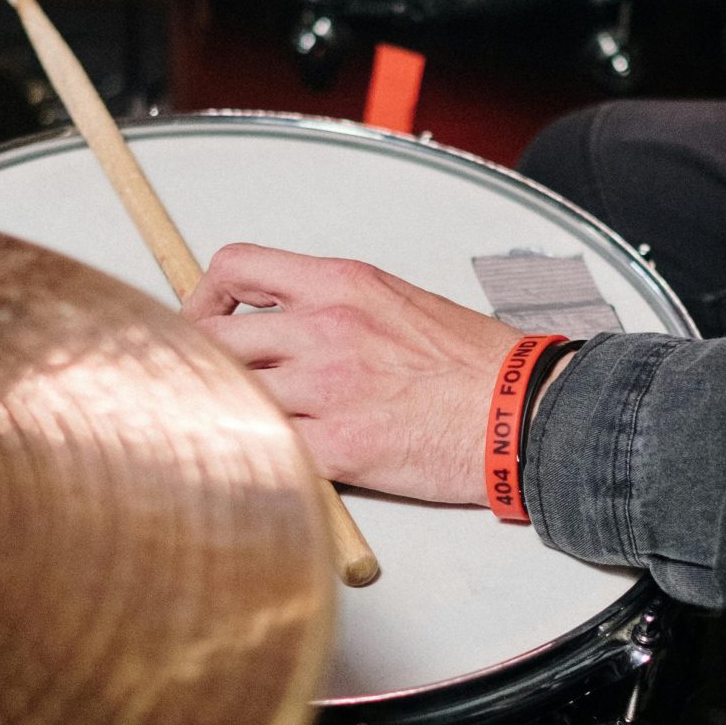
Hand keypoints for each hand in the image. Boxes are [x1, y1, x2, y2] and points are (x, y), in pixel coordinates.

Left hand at [184, 245, 515, 503]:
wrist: (523, 410)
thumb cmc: (475, 365)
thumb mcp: (398, 302)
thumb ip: (333, 307)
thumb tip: (281, 324)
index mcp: (342, 285)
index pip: (236, 266)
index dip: (204, 296)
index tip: (208, 320)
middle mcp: (325, 328)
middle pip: (213, 337)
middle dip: (201, 361)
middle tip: (207, 382)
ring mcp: (328, 387)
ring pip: (229, 394)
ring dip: (226, 412)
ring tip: (237, 426)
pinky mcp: (339, 447)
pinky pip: (266, 446)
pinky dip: (257, 453)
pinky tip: (267, 458)